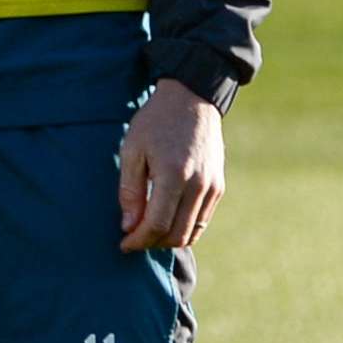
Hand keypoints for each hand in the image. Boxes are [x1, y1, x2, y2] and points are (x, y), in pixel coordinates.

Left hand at [117, 78, 224, 251]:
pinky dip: (184, 228)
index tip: (124, 244)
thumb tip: (129, 226)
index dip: (139, 240)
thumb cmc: (155, 122)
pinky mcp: (219, 186)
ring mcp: (213, 187)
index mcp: (174, 175)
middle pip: (177, 233)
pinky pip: (203, 219)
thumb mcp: (132, 150)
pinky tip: (166, 221)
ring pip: (192, 231)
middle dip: (152, 243)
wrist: (191, 99)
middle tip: (133, 239)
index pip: (158, 224)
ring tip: (148, 232)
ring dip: (169, 239)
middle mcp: (198, 185)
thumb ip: (130, 191)